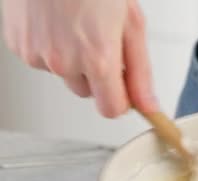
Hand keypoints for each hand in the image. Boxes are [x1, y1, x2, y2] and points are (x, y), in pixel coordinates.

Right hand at [1, 0, 158, 116]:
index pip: (111, 109)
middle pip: (87, 92)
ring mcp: (36, 54)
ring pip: (63, 75)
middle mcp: (64, 62)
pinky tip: (56, 21)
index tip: (123, 84)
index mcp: (98, 59)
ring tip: (76, 24)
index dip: (120, 98)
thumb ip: (140, 72)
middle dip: (97, 74)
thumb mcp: (132, 25)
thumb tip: (149, 106)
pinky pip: (40, 59)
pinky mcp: (17, 45)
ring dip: (72, 59)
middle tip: (99, 37)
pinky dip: (50, 47)